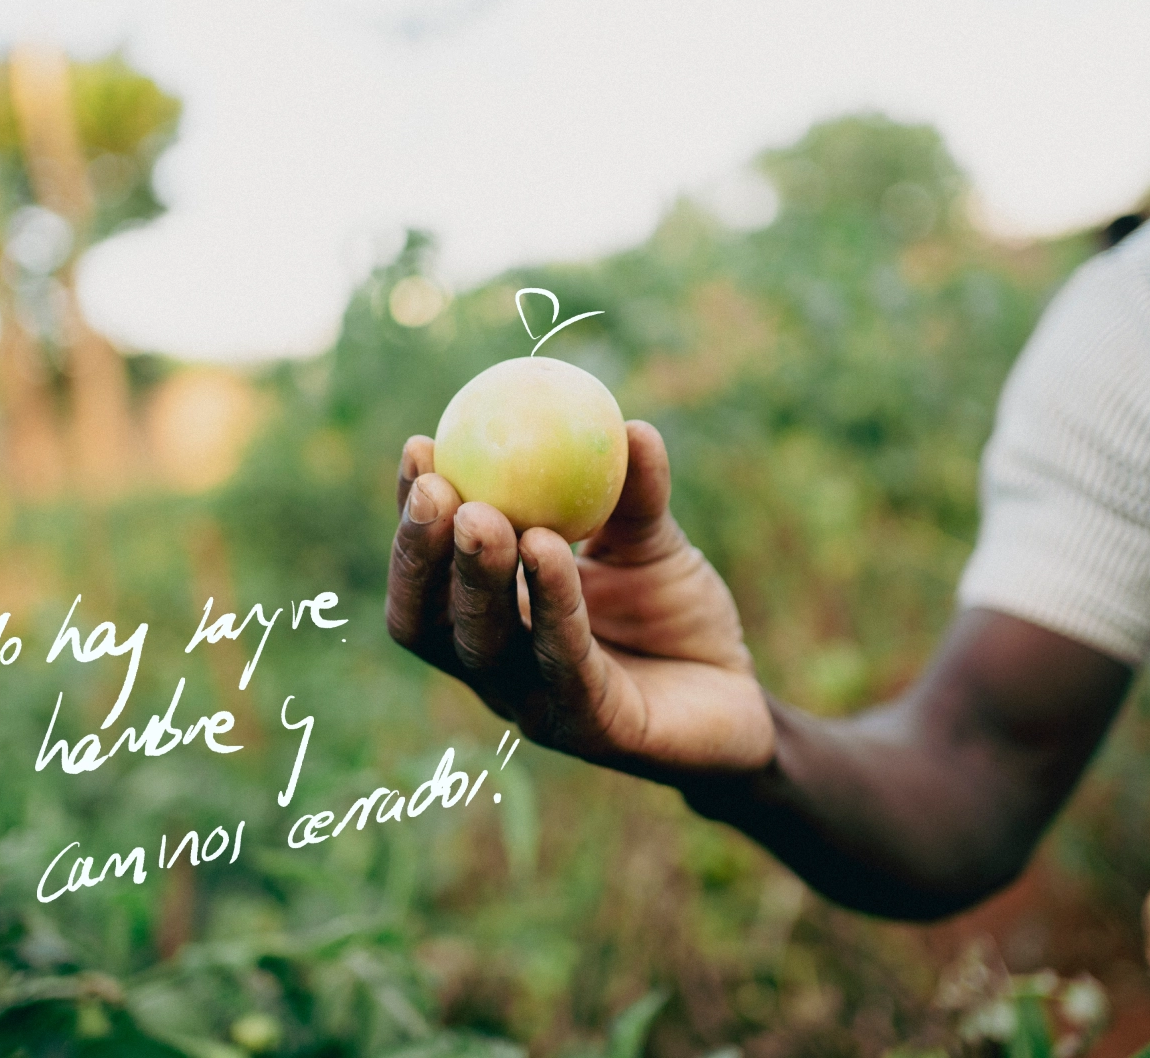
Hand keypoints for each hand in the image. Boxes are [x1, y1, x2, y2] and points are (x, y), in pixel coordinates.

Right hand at [385, 420, 774, 775]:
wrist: (737, 698)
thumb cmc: (675, 618)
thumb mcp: (651, 543)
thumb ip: (632, 494)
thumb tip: (625, 423)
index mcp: (492, 619)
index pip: (431, 571)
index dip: (413, 515)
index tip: (421, 447)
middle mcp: (496, 667)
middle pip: (429, 618)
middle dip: (419, 551)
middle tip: (433, 488)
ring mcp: (536, 704)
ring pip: (483, 645)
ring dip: (475, 576)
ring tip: (478, 515)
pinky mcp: (589, 727)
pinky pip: (561, 658)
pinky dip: (549, 601)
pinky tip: (545, 549)